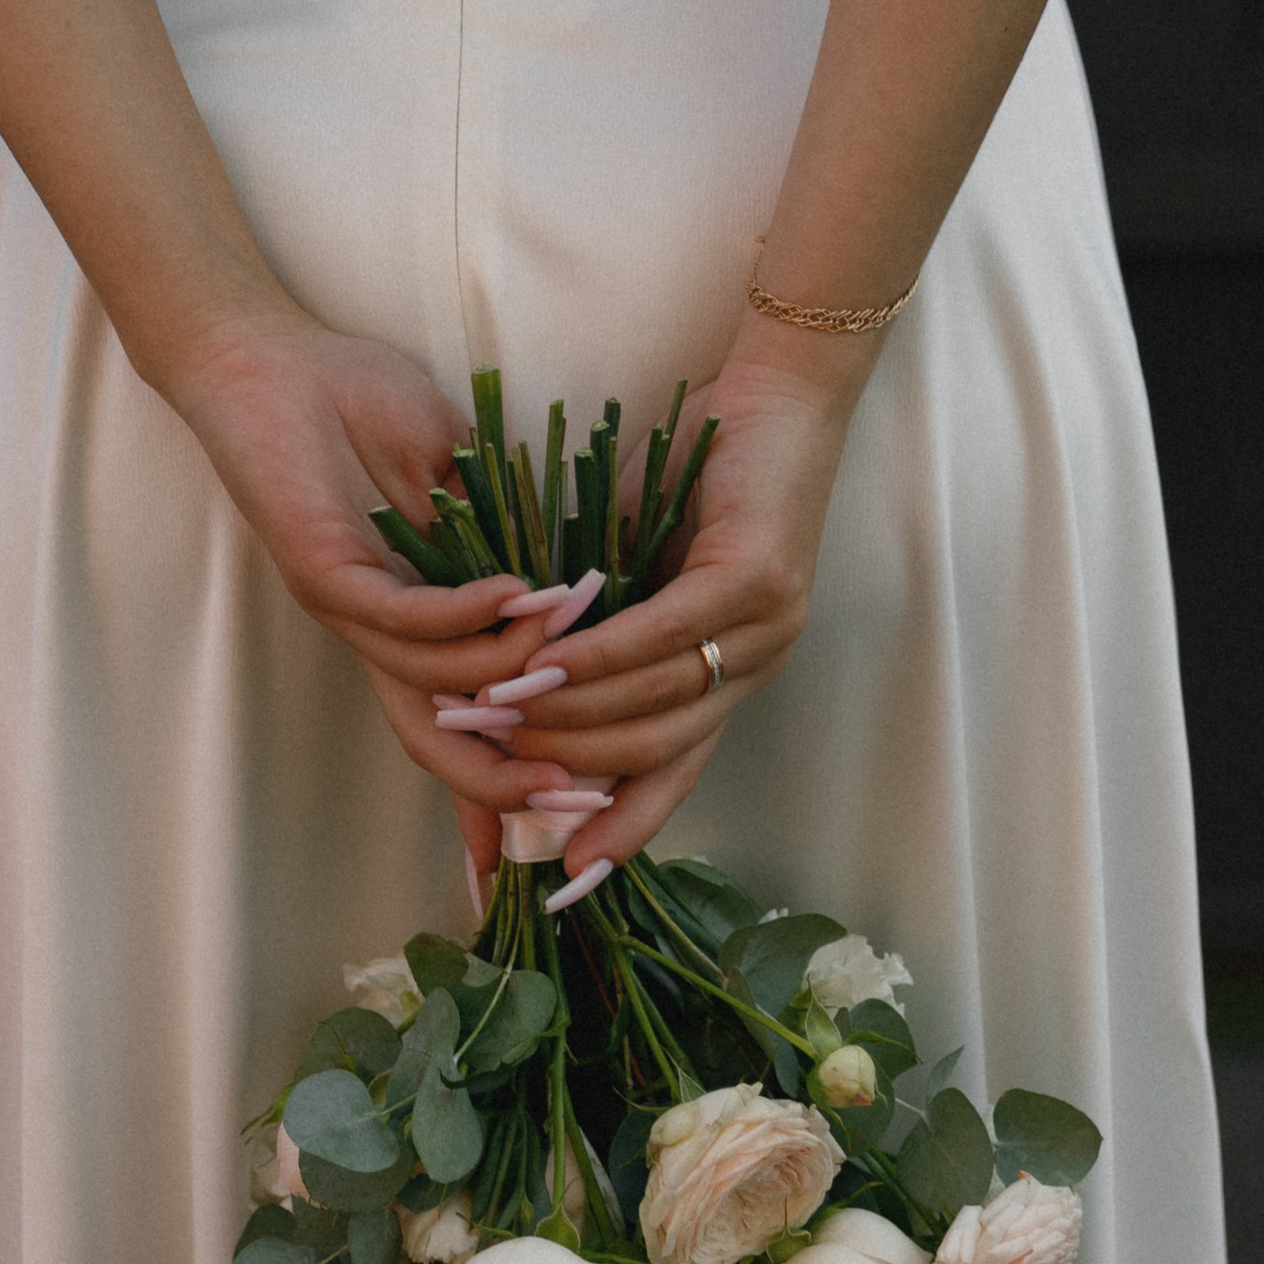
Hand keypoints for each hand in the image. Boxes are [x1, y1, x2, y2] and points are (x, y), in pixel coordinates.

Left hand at [160, 298, 590, 841]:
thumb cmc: (356, 404)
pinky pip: (405, 617)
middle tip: (585, 786)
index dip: (506, 777)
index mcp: (405, 621)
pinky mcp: (324, 572)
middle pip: (441, 739)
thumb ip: (504, 533)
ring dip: (513, 669)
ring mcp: (346, 608)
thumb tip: (570, 578)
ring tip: (578, 639)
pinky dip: (468, 616)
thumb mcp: (459, 477)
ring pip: (436, 679)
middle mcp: (372, 633)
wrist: (263, 358)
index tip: (576, 811)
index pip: (460, 722)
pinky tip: (520, 596)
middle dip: (511, 776)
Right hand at [478, 339, 861, 880]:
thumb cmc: (697, 469)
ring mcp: (763, 628)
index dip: (619, 831)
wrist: (778, 388)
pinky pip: (665, 638)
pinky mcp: (757, 580)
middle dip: (565, 771)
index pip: (672, 777)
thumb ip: (589, 628)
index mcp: (728, 675)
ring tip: (495, 714)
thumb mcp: (628, 562)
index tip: (562, 875)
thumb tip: (517, 684)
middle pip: (653, 754)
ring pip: (654, 704)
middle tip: (485, 761)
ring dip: (569, 717)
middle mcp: (754, 666)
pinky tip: (546, 662)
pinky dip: (601, 657)